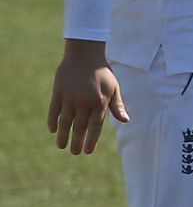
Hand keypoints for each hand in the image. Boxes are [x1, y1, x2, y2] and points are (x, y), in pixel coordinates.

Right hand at [48, 40, 128, 155]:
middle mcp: (84, 102)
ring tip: (62, 146)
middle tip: (75, 152)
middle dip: (77, 142)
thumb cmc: (102, 73)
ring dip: (62, 136)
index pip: (95, 127)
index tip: (88, 151)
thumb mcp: (114, 88)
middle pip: (79, 127)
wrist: (85, 54)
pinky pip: (53, 111)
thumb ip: (117, 105)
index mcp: (99, 102)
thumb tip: (126, 120)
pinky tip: (53, 130)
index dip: (91, 141)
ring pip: (64, 122)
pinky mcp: (58, 93)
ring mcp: (69, 98)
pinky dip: (52, 122)